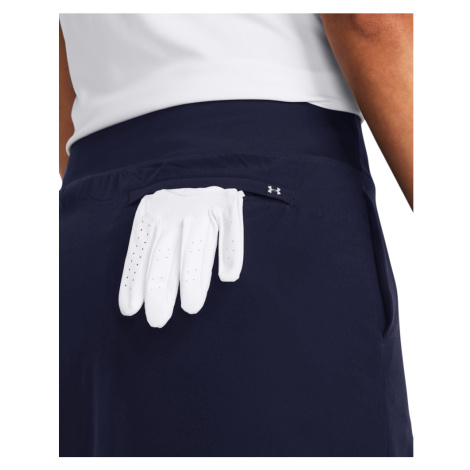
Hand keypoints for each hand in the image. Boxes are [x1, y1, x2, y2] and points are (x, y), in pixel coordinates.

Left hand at [119, 186, 244, 326]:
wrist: (200, 160)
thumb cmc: (173, 200)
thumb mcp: (152, 212)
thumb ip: (145, 248)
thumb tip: (131, 300)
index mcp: (151, 213)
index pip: (140, 253)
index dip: (134, 282)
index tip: (129, 309)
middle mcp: (174, 213)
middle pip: (165, 256)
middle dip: (159, 289)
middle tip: (157, 319)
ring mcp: (201, 209)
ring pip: (196, 249)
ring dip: (193, 279)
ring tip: (191, 306)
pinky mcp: (226, 205)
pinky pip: (230, 231)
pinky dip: (231, 252)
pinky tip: (228, 276)